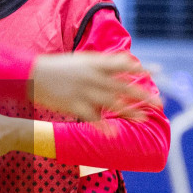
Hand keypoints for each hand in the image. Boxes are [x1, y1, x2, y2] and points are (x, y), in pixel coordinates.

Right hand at [28, 53, 153, 120]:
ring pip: (112, 103)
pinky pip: (92, 118)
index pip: (124, 64)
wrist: (32, 74)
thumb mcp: (82, 59)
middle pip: (123, 86)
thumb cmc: (58, 67)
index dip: (143, 68)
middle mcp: (93, 77)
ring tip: (143, 119)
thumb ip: (103, 62)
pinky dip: (103, 126)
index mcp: (95, 63)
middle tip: (160, 102)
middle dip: (143, 94)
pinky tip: (114, 133)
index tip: (160, 71)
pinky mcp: (74, 105)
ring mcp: (84, 92)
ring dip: (129, 112)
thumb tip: (124, 61)